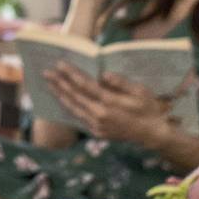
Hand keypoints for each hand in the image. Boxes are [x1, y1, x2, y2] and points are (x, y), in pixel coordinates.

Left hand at [43, 64, 193, 153]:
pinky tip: (63, 100)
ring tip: (50, 85)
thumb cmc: (148, 108)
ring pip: (73, 108)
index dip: (70, 74)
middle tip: (46, 73)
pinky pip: (79, 118)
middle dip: (59, 83)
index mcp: (110, 103)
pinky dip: (69, 108)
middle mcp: (100, 115)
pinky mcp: (97, 132)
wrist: (152, 134)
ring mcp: (97, 125)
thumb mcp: (140, 91)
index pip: (85, 85)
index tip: (59, 64)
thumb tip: (103, 74)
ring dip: (60, 95)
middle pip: (74, 96)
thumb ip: (120, 82)